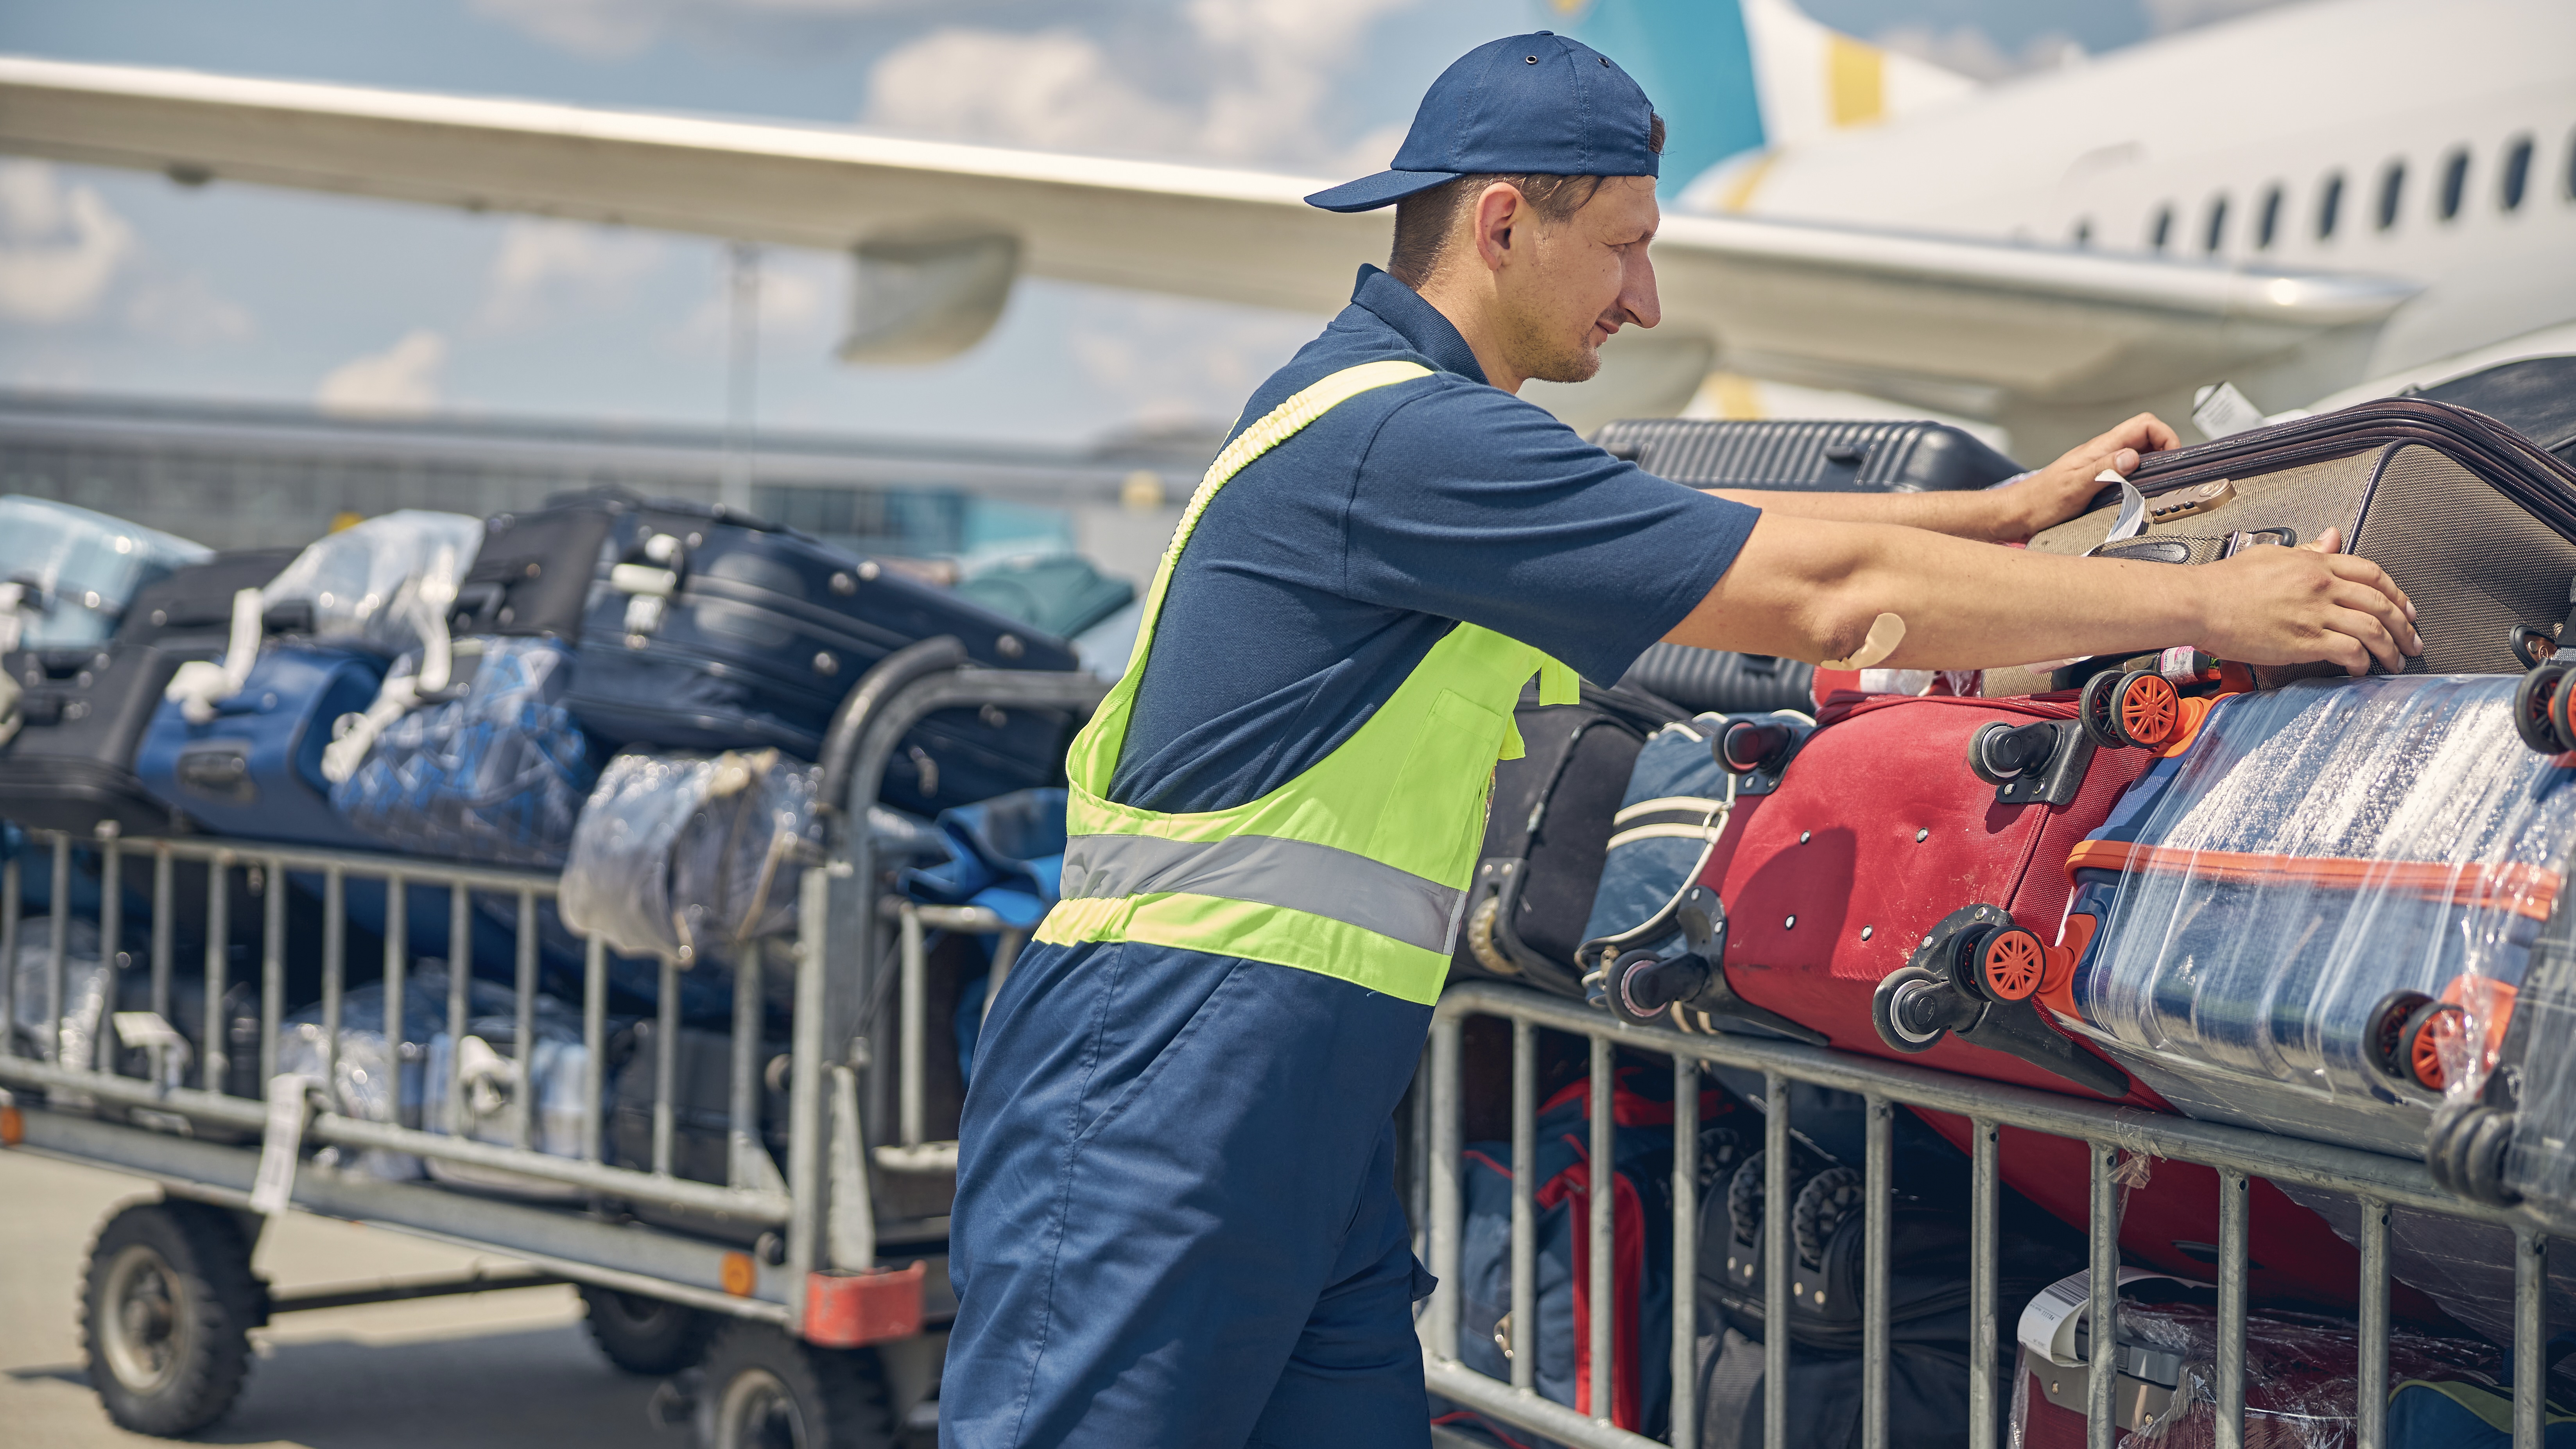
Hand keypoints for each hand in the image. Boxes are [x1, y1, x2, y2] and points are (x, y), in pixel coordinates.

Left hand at [1991, 413, 2182, 538]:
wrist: (2018, 514)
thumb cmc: (2040, 501)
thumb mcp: (2074, 487)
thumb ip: (2104, 470)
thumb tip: (2132, 457)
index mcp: (2101, 447)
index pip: (2145, 424)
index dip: (2166, 435)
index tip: (2172, 458)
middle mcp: (2103, 452)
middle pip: (2147, 437)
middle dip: (2165, 450)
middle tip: (2169, 475)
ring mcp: (2101, 465)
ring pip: (2139, 454)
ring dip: (2153, 465)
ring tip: (2158, 485)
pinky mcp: (2098, 479)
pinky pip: (2127, 471)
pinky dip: (2139, 478)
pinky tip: (2138, 494)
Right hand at [2192, 528, 2421, 674]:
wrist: (2200, 603)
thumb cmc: (2225, 582)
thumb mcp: (2272, 555)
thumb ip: (2308, 550)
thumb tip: (2332, 538)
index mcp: (2315, 564)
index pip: (2373, 574)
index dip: (2397, 593)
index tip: (2405, 608)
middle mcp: (2322, 587)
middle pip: (2381, 603)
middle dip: (2404, 625)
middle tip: (2412, 640)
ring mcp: (2315, 614)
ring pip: (2372, 629)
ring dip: (2390, 648)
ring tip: (2395, 661)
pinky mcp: (2305, 641)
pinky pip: (2349, 651)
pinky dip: (2361, 663)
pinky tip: (2361, 670)